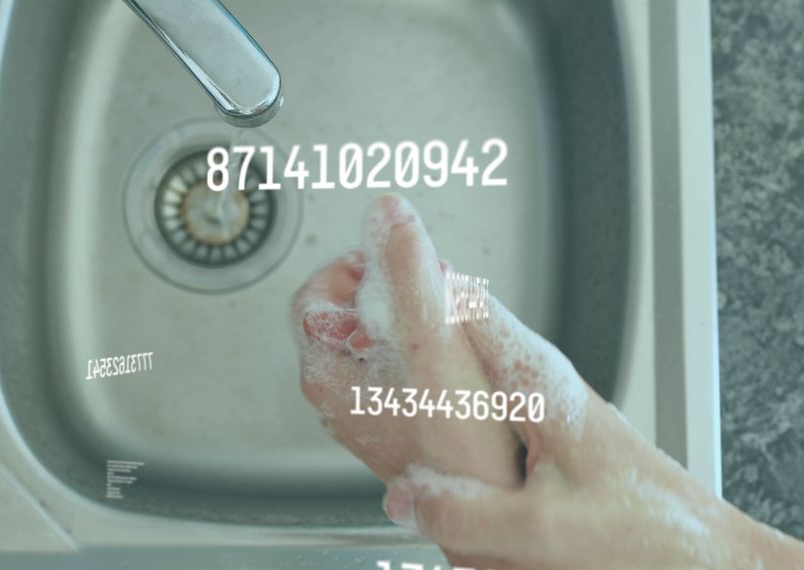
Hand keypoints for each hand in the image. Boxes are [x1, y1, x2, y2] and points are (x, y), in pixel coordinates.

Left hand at [291, 194, 519, 566]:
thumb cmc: (456, 445)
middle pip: (352, 311)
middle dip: (395, 287)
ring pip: (382, 337)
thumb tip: (387, 211)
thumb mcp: (431, 341)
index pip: (315, 291)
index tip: (395, 259)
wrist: (488, 508)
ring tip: (450, 321)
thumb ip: (408, 272)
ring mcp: (368, 407)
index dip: (357, 265)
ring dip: (415, 316)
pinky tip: (461, 357)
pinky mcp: (399, 418)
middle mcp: (339, 392)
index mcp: (326, 370)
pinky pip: (405, 364)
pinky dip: (429, 348)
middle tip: (432, 285)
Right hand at [381, 285, 803, 569]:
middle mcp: (541, 383)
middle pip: (464, 320)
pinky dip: (444, 385)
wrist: (699, 554)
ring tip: (373, 338)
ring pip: (471, 353)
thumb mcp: (548, 530)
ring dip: (426, 341)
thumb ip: (468, 513)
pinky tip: (422, 409)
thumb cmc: (652, 532)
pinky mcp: (543, 432)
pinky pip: (479, 392)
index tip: (378, 243)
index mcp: (542, 385)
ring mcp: (542, 405)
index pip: (469, 308)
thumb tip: (404, 499)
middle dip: (411, 301)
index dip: (418, 273)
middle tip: (354, 295)